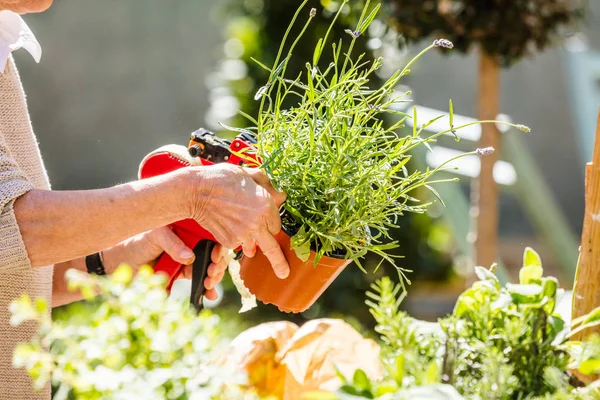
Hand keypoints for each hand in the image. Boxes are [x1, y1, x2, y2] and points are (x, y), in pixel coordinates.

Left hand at [102, 227, 228, 299]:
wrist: (122, 261)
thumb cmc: (139, 240)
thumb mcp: (156, 236)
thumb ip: (172, 244)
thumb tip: (190, 258)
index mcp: (189, 229)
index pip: (211, 236)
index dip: (218, 246)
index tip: (214, 256)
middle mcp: (193, 243)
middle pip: (215, 253)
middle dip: (218, 265)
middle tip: (211, 273)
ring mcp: (189, 259)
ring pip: (210, 268)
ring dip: (214, 278)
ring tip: (208, 284)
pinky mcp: (184, 274)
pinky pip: (200, 281)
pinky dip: (207, 290)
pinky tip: (209, 295)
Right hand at [186, 164, 289, 278]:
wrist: (197, 191)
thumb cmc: (222, 179)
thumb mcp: (249, 175)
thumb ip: (267, 184)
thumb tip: (281, 195)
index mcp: (266, 206)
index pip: (276, 224)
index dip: (270, 222)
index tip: (266, 220)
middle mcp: (257, 224)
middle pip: (272, 247)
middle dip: (279, 262)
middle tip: (284, 273)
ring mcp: (243, 235)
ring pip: (253, 246)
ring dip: (251, 244)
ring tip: (248, 242)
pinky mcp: (229, 241)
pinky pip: (237, 243)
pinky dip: (234, 237)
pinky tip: (227, 224)